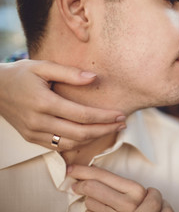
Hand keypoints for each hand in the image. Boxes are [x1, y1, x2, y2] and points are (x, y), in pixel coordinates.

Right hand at [0, 60, 125, 149]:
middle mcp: (39, 122)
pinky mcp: (32, 138)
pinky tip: (90, 135)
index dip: (104, 117)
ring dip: (94, 139)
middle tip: (122, 124)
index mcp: (44, 103)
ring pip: (71, 144)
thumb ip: (70, 73)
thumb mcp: (42, 66)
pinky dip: (77, 143)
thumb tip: (94, 78)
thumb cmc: (20, 74)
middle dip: (105, 130)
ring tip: (110, 129)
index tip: (120, 115)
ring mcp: (34, 133)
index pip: (83, 115)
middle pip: (80, 133)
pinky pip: (59, 147)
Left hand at [68, 165, 173, 211]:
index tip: (72, 169)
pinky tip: (93, 208)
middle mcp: (128, 204)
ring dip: (87, 199)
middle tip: (73, 182)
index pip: (103, 175)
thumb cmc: (146, 207)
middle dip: (79, 183)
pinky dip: (90, 209)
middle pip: (92, 187)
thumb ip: (119, 184)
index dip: (84, 170)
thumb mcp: (138, 193)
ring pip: (90, 202)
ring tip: (90, 198)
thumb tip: (91, 171)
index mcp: (136, 190)